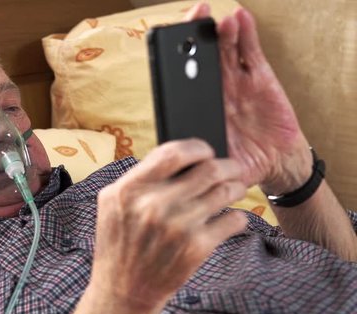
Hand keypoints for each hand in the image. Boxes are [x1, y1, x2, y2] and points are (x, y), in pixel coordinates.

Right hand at [91, 139, 246, 309]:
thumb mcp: (112, 206)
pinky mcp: (196, 248)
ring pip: (225, 192)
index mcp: (129, 190)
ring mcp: (177, 227)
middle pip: (208, 169)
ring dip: (235, 188)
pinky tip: (230, 219)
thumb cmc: (120, 244)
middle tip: (233, 169)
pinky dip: (237, 218)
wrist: (124, 290)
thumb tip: (176, 157)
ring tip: (235, 190)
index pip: (173, 153)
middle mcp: (153, 205)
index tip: (205, 152)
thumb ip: (137, 179)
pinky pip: (233, 221)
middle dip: (227, 166)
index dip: (197, 147)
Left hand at [186, 4, 311, 194]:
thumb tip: (177, 161)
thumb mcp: (214, 165)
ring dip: (222, 33)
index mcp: (198, 108)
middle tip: (194, 19)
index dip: (175, 63)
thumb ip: (198, 160)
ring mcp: (237, 82)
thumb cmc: (240, 163)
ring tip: (220, 20)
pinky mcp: (260, 79)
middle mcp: (216, 91)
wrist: (276, 162)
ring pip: (225, 51)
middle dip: (196, 37)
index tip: (168, 46)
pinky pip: (250, 53)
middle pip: (201, 58)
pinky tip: (241, 19)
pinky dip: (247, 35)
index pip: (182, 80)